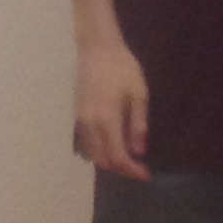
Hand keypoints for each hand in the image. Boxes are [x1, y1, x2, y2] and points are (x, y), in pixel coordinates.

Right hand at [74, 40, 151, 178]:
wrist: (97, 47)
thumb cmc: (121, 66)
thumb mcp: (138, 93)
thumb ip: (138, 124)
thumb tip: (138, 151)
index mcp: (107, 119)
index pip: (117, 156)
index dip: (132, 170)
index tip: (146, 175)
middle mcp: (90, 124)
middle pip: (102, 160)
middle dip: (121, 169)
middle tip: (138, 169)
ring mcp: (80, 120)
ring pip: (91, 154)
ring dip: (108, 162)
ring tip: (127, 160)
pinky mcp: (76, 115)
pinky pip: (84, 143)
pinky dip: (97, 152)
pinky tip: (110, 147)